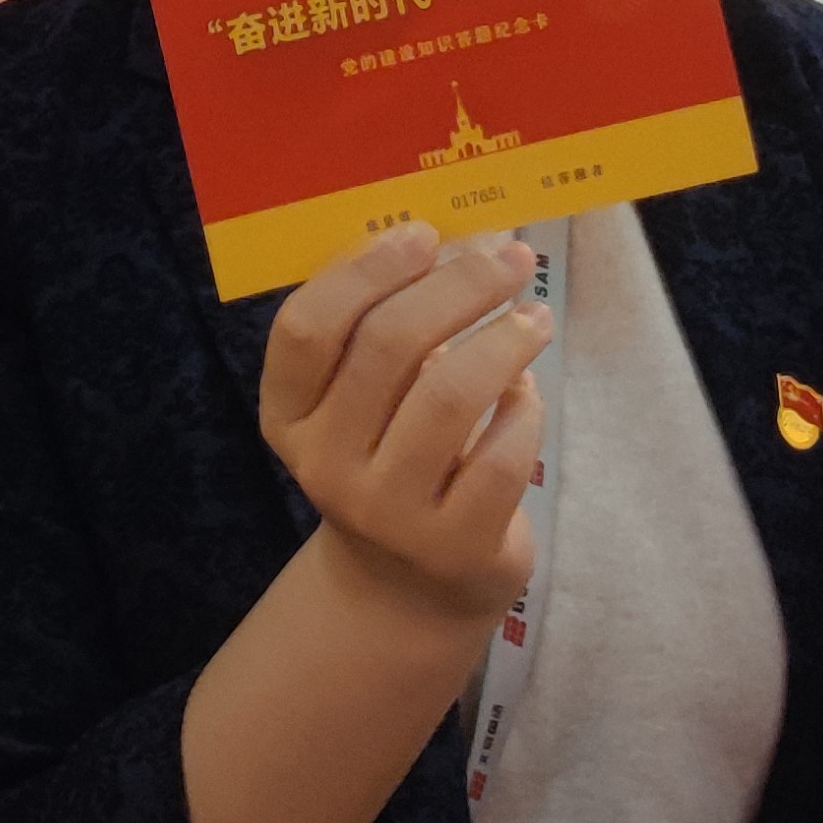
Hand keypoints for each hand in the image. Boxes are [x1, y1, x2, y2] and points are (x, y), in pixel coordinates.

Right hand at [256, 224, 549, 630]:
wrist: (405, 588)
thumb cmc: (388, 460)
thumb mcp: (358, 404)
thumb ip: (379, 331)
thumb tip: (453, 240)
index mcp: (288, 415)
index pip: (307, 328)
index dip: (365, 270)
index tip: (425, 234)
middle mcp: (325, 465)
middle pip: (388, 347)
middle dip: (458, 286)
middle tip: (510, 257)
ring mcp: (387, 512)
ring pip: (450, 396)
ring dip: (504, 341)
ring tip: (534, 318)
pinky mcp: (453, 545)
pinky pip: (500, 455)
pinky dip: (524, 411)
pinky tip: (527, 394)